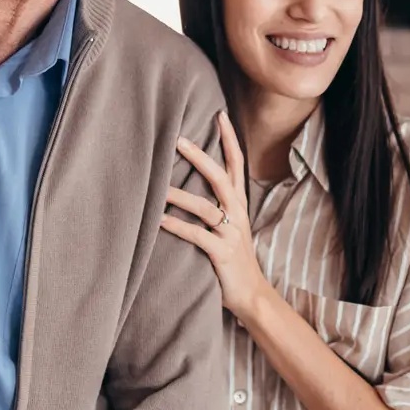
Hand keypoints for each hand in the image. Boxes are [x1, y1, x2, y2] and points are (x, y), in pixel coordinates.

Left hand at [159, 112, 270, 318]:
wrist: (251, 295)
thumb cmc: (233, 260)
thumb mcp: (229, 228)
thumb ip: (215, 206)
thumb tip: (185, 184)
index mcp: (240, 205)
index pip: (237, 165)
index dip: (229, 140)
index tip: (219, 114)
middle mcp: (238, 214)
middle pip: (221, 177)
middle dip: (201, 157)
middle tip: (178, 139)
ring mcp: (231, 233)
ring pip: (206, 206)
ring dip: (180, 195)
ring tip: (158, 186)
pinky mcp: (222, 253)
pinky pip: (198, 236)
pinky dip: (178, 227)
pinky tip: (159, 220)